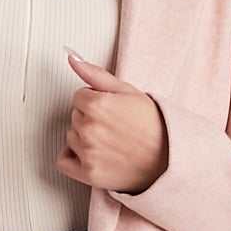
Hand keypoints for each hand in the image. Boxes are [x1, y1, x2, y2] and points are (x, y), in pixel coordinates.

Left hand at [56, 48, 166, 194]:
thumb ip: (95, 74)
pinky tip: (90, 154)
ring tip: (109, 141)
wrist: (168, 158)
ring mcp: (88, 152)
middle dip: (90, 118)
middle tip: (113, 126)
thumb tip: (71, 56)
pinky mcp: (88, 173)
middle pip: (74, 116)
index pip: (79, 96)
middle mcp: (89, 128)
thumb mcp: (128, 91)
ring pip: (70, 137)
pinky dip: (71, 158)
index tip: (111, 109)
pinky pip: (63, 162)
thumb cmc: (153, 124)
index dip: (96, 101)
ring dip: (83, 138)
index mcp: (97, 104)